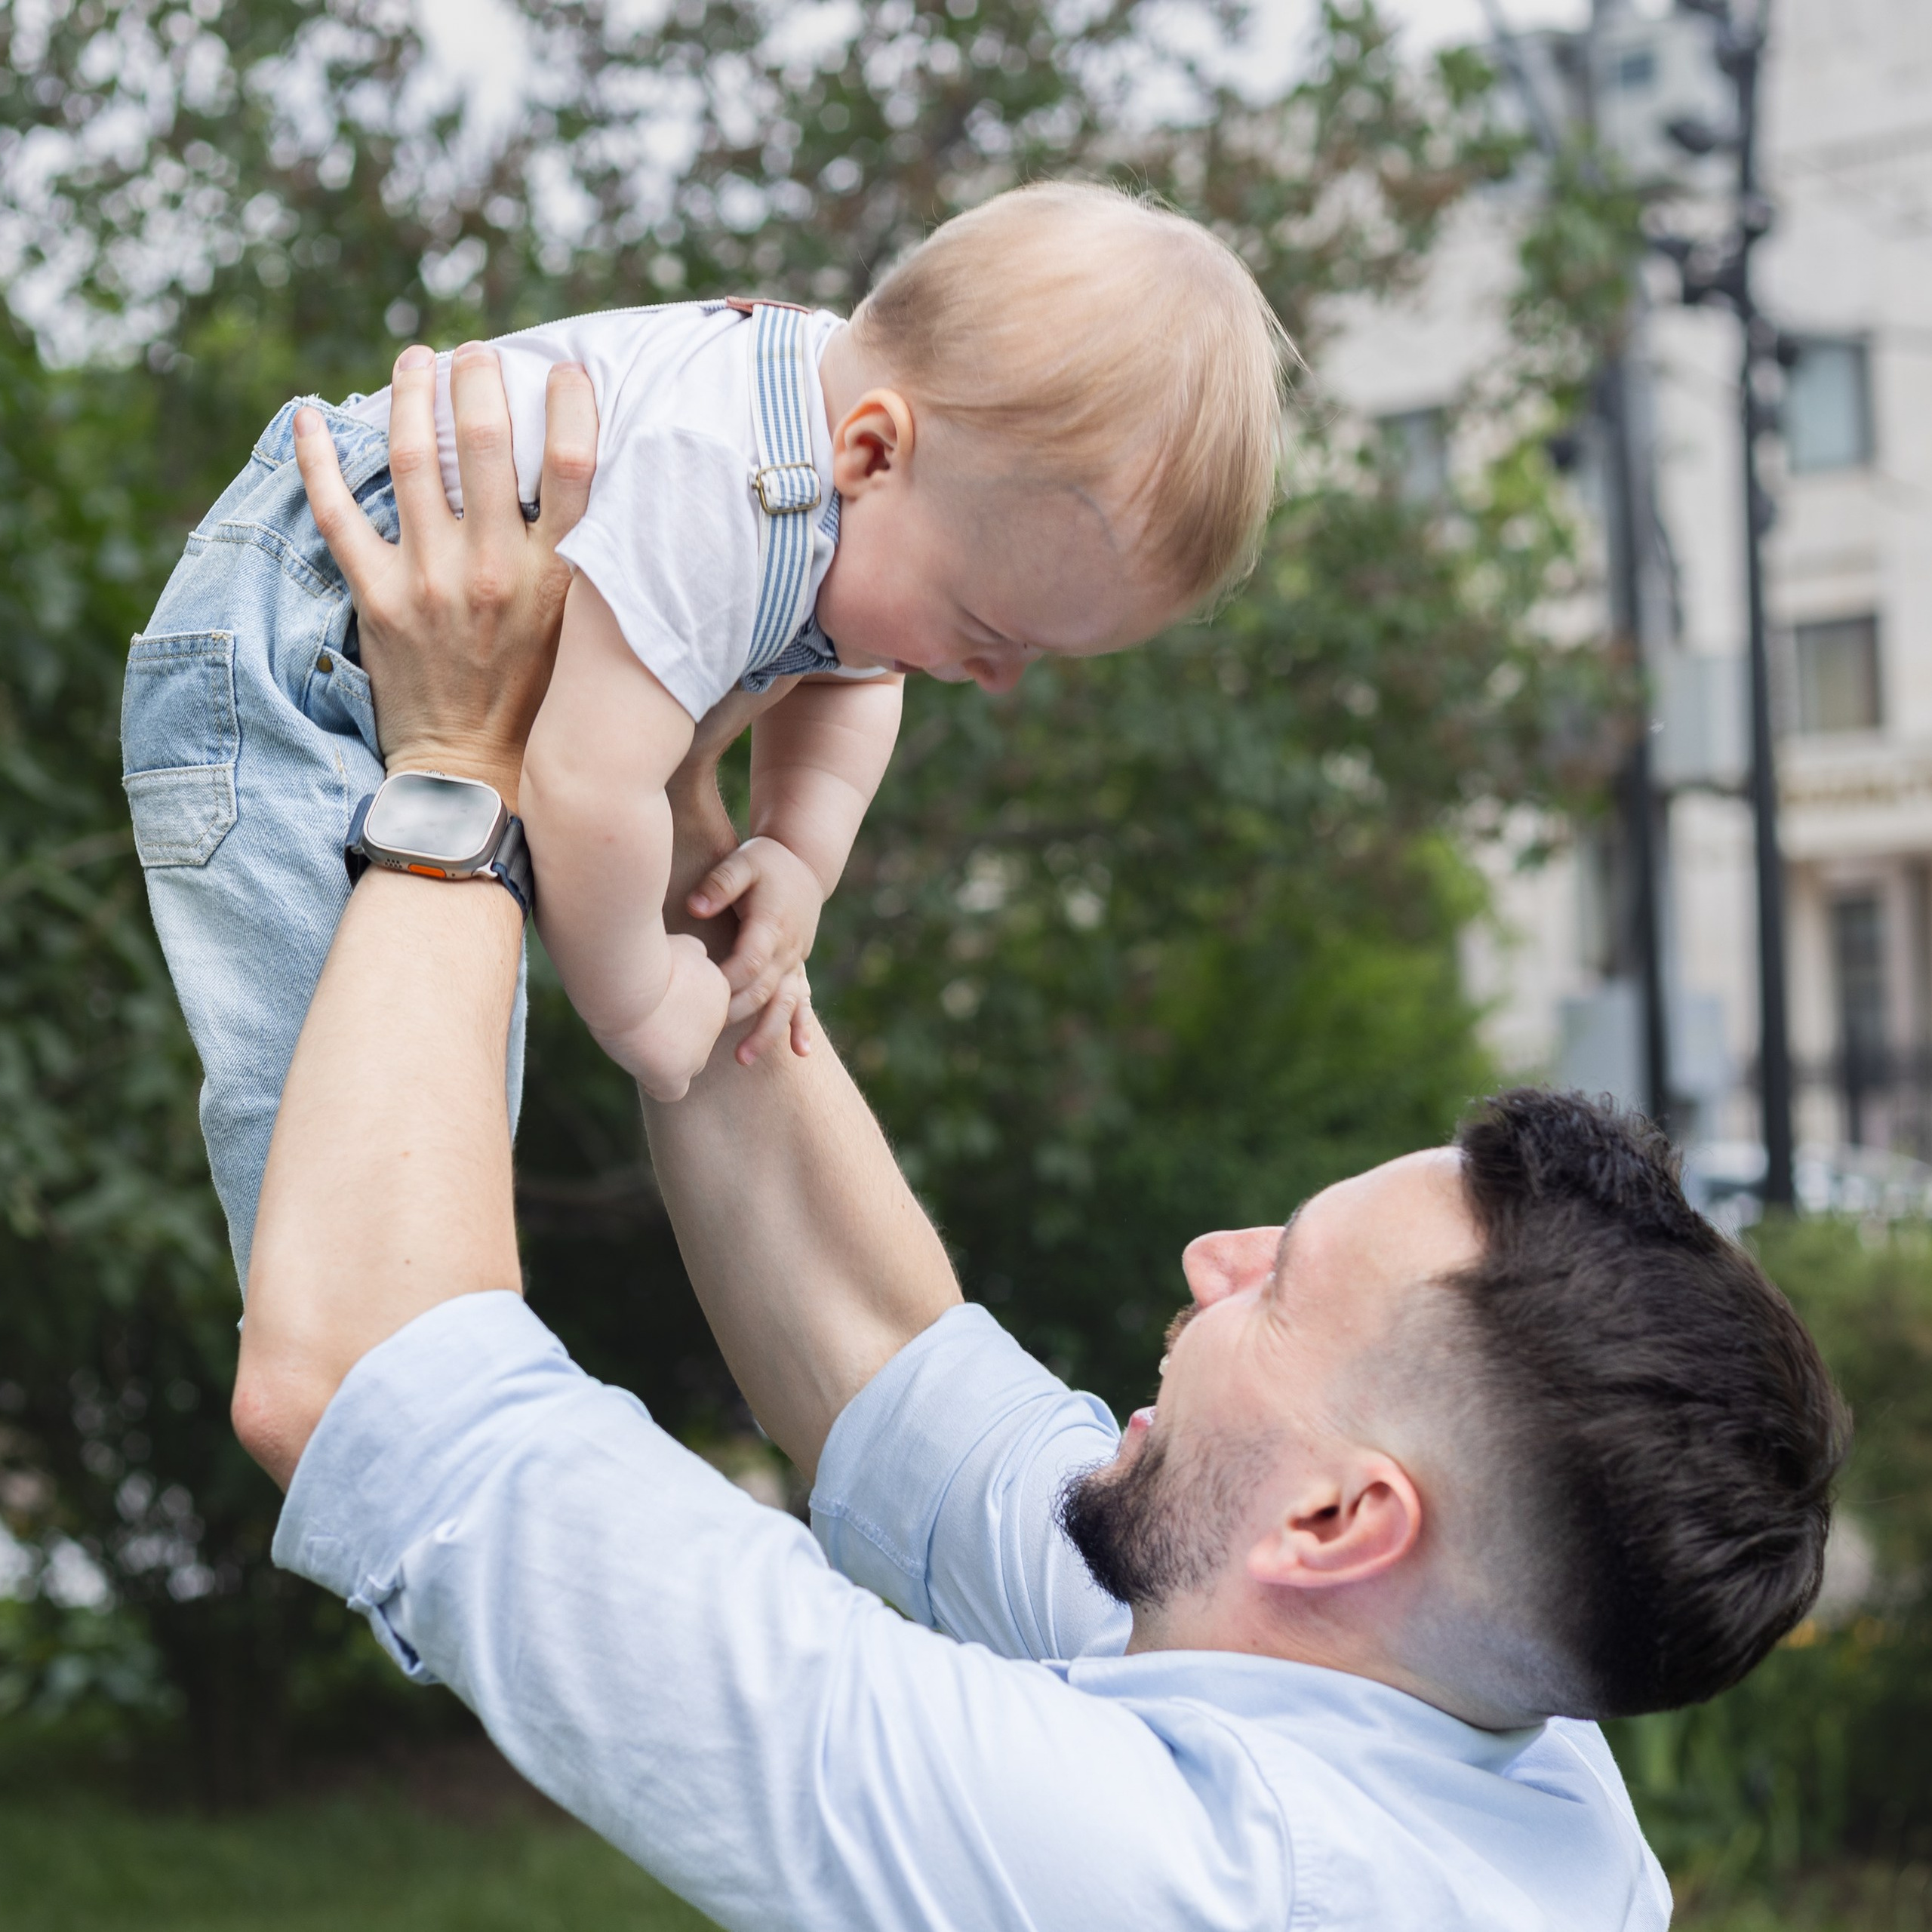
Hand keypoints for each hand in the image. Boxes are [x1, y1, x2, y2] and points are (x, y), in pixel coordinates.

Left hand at [293, 344, 597, 807]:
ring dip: (413, 396)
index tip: (568, 369)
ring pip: (416, 461)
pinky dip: (319, 460)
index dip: (571, 403)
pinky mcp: (378, 600)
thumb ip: (601, 574)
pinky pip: (338, 514)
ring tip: (416, 360)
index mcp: (559, 578)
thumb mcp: (592, 639)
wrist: (480, 779)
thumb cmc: (548, 707)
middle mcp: (495, 570)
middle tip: (477, 352)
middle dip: (480, 379)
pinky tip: (310, 415)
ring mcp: (431, 581)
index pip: (574, 465)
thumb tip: (628, 507)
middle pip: (488, 442)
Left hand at [687, 835, 824, 1062]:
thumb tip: (695, 907)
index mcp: (771, 925)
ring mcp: (795, 961)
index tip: (704, 992)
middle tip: (710, 1038)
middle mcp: (787, 948)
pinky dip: (802, 1026)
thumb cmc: (767, 861)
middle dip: (738, 1015)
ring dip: (766, 1032)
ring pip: (784, 1004)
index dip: (727, 980)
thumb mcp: (743, 861)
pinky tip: (800, 1052)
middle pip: (763, 990)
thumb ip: (720, 883)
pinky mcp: (797, 967)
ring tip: (744, 1059)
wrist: (805, 863)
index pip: (749, 961)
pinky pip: (803, 1001)